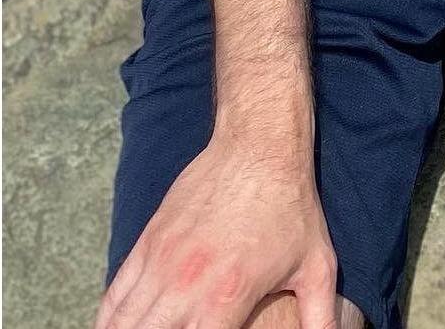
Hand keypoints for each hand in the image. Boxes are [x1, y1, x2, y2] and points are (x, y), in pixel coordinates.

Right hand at [96, 128, 337, 328]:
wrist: (260, 146)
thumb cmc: (292, 207)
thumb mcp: (317, 265)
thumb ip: (321, 318)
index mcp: (226, 300)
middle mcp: (185, 288)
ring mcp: (160, 265)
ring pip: (121, 327)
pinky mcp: (146, 244)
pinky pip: (113, 299)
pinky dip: (111, 323)